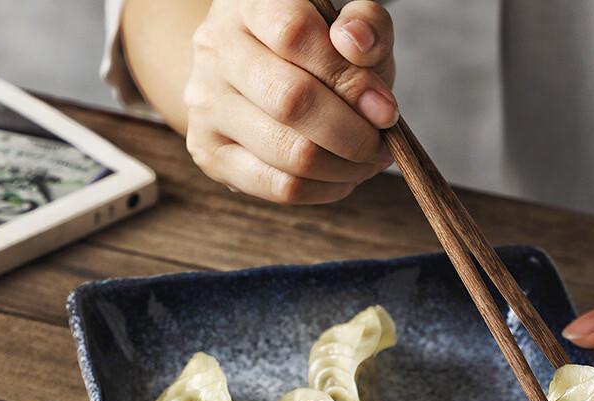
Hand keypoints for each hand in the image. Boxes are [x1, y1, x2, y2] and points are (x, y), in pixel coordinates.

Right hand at [183, 0, 396, 203]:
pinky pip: (279, 186)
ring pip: (289, 151)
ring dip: (343, 167)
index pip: (295, 34)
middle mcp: (217, 50)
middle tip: (380, 146)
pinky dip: (324, 189)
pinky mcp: (211, 155)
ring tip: (366, 162)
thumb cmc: (311, 55)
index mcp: (249, 5)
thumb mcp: (346, 30)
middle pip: (292, 101)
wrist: (249, 83)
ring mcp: (207, 106)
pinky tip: (342, 179)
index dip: (348, 77)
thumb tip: (357, 45)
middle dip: (352, 134)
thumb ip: (366, 26)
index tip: (386, 109)